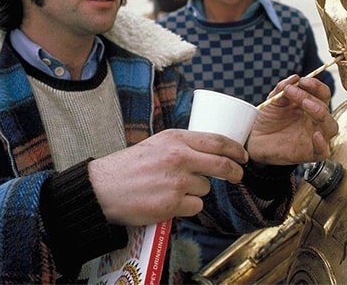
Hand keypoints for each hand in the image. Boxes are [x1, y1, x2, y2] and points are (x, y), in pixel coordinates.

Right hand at [87, 129, 247, 225]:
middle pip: (221, 165)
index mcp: (175, 139)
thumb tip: (210, 153)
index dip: (234, 149)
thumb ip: (182, 146)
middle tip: (238, 176)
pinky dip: (186, 208)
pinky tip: (168, 202)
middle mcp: (179, 157)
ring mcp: (176, 181)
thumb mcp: (157, 144)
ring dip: (196, 192)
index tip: (243, 155)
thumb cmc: (129, 167)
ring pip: (205, 189)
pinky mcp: (172, 204)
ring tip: (173, 190)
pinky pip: (195, 207)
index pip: (216, 141)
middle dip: (235, 172)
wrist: (103, 188)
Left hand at [247, 75, 337, 164]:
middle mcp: (315, 121)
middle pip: (325, 107)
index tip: (302, 81)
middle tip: (293, 91)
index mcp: (310, 106)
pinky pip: (323, 152)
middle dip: (310, 96)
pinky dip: (322, 144)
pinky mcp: (309, 154)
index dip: (316, 85)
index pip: (322, 94)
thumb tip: (295, 77)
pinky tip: (316, 135)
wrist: (254, 139)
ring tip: (306, 104)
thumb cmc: (268, 120)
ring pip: (330, 126)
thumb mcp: (273, 101)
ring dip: (321, 113)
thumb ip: (282, 88)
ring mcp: (314, 137)